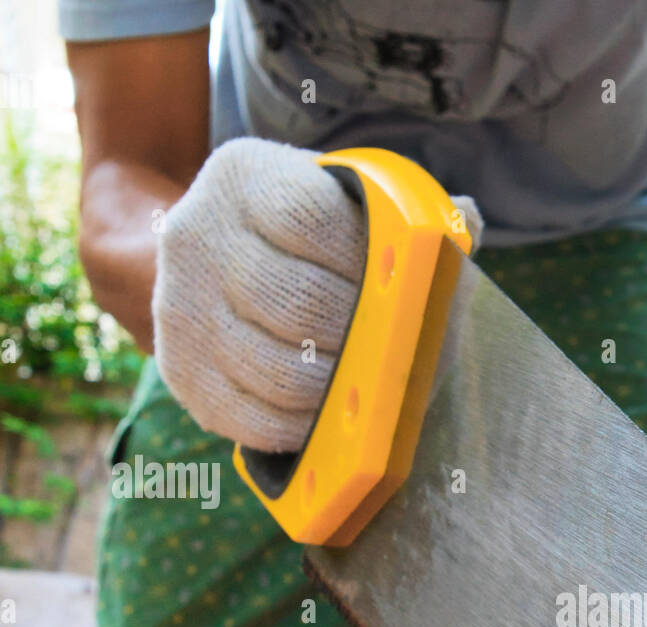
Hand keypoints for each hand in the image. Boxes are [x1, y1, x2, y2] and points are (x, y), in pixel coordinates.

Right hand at [152, 137, 478, 452]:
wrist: (212, 266)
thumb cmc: (305, 240)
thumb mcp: (341, 204)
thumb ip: (403, 212)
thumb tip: (467, 220)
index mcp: (246, 178)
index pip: (311, 220)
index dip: (365, 263)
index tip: (399, 285)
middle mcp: (198, 236)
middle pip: (297, 302)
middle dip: (360, 335)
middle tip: (394, 350)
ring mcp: (179, 309)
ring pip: (277, 370)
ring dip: (337, 389)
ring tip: (367, 386)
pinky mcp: (180, 374)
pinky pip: (253, 420)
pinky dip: (303, 429)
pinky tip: (330, 419)